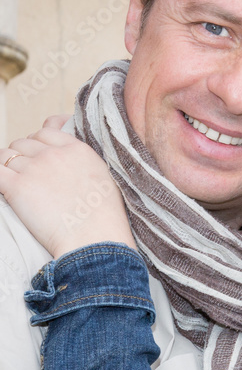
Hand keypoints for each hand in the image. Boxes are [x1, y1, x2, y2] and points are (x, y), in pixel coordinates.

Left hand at [0, 129, 134, 257]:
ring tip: (16, 183)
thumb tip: (73, 166)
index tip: (38, 152)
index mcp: (77, 149)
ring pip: (7, 155)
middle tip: (28, 174)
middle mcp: (54, 154)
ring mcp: (34, 168)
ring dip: (8, 167)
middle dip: (23, 154)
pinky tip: (5, 188)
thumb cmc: (103, 218)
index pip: (47, 131)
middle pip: (24, 142)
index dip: (38, 141)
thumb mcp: (104, 178)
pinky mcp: (17, 187)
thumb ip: (85, 163)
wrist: (93, 238)